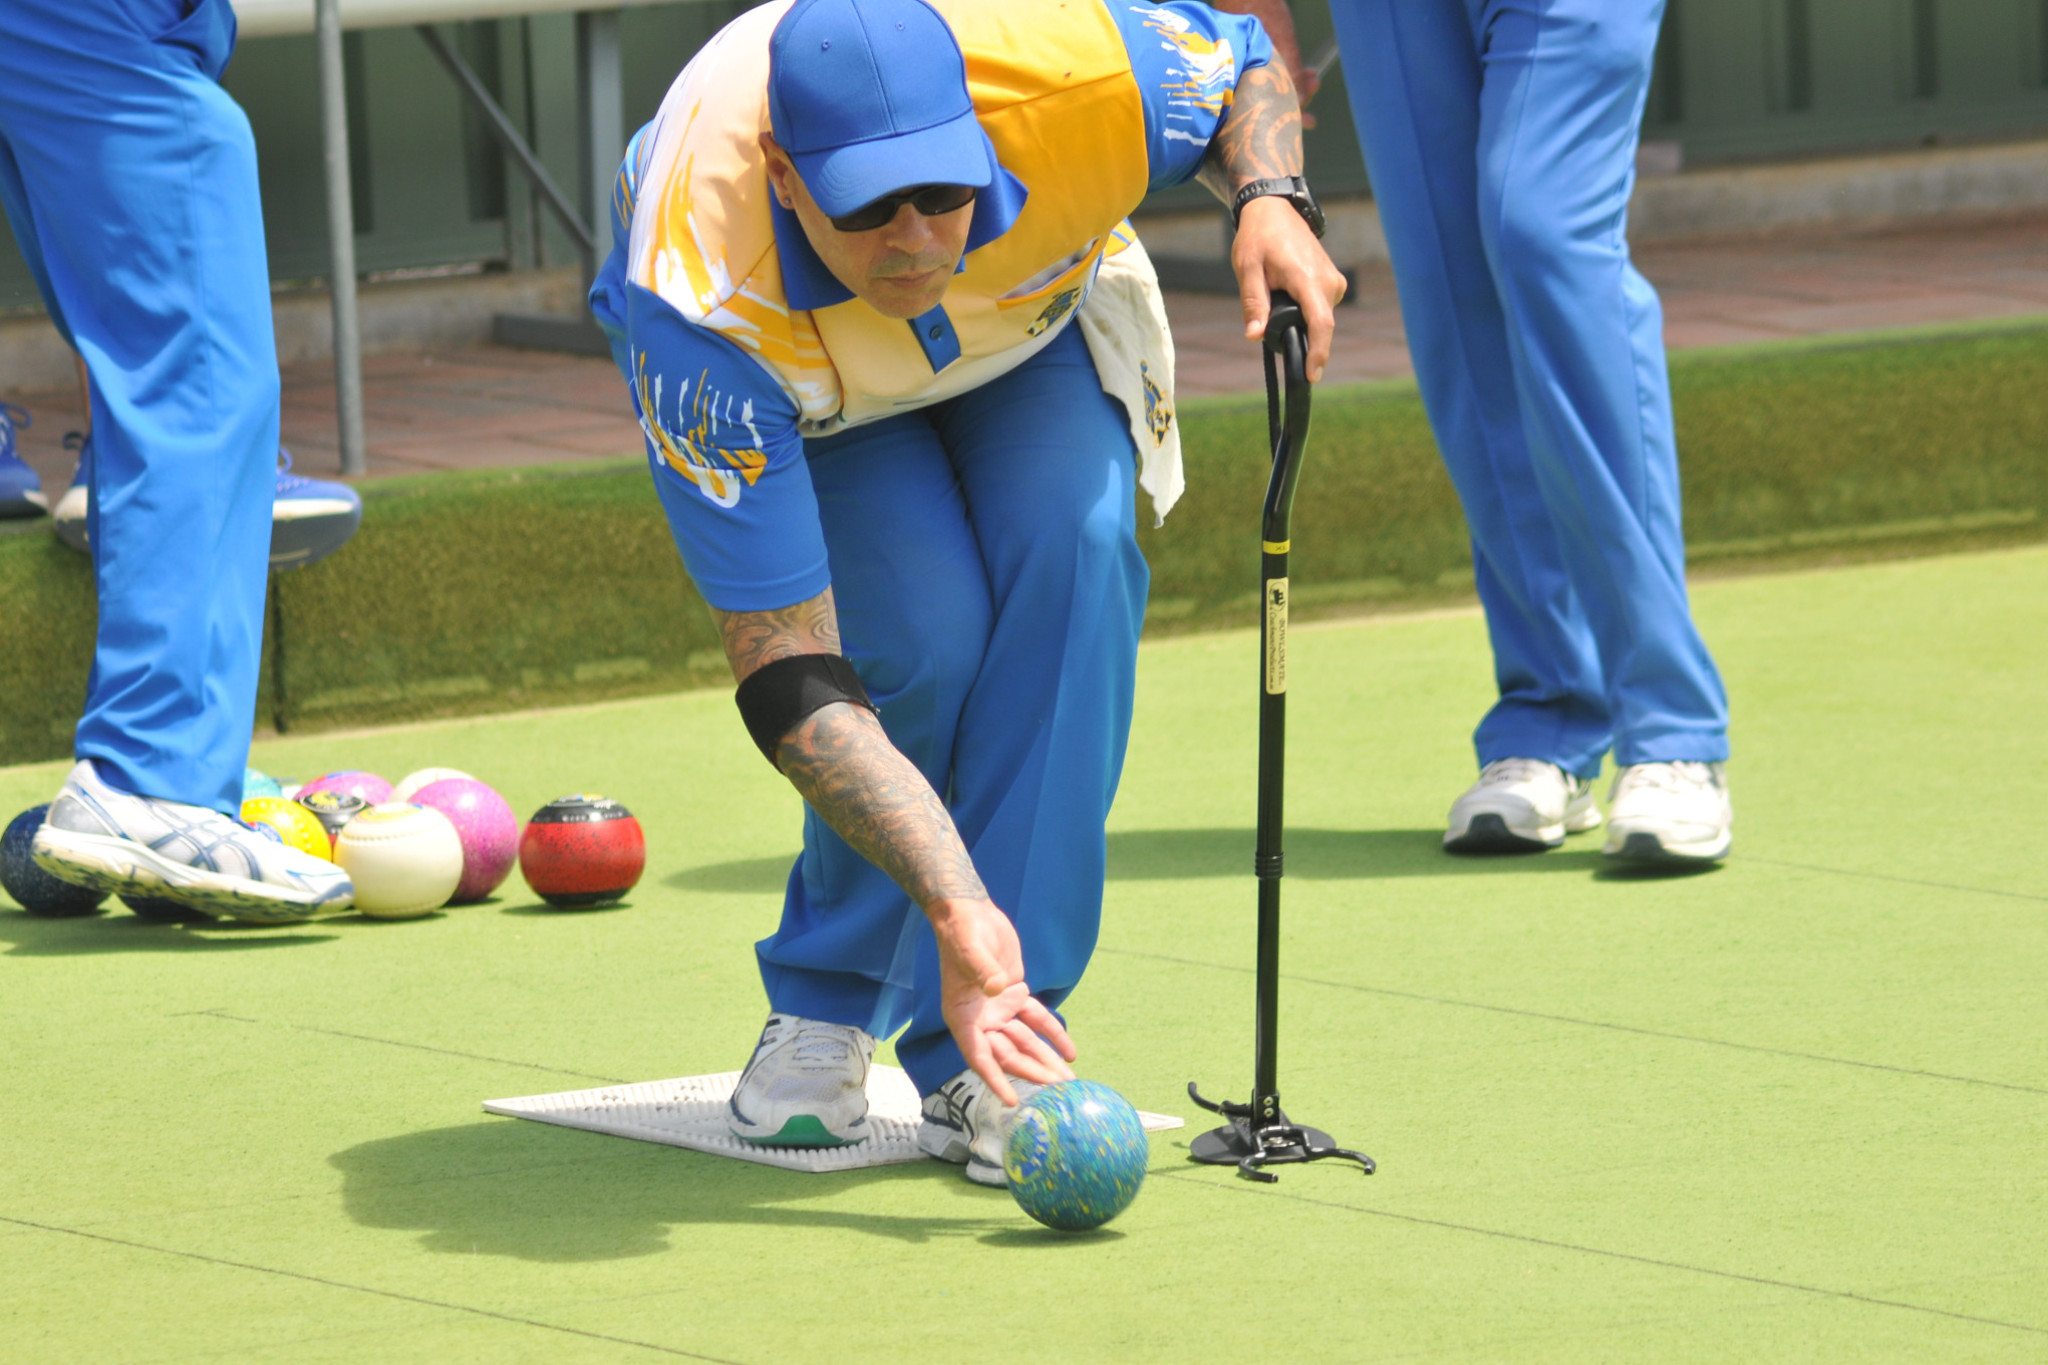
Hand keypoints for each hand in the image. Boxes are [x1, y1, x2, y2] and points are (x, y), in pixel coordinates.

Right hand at [929, 897, 1076, 1104]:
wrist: (969, 911)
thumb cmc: (962, 931)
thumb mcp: (970, 949)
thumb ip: (984, 970)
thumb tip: (999, 988)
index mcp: (962, 1015)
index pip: (979, 1055)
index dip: (995, 1079)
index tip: (1011, 1101)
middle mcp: (980, 1019)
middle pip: (1008, 1054)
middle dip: (1032, 1072)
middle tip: (1057, 1089)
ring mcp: (999, 1009)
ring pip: (1025, 1041)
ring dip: (1046, 1059)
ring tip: (1068, 1080)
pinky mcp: (1015, 995)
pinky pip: (1036, 1020)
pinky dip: (1053, 1034)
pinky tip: (1069, 1051)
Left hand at [1232, 195, 1346, 381]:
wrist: (1275, 210)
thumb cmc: (1259, 237)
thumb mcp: (1247, 269)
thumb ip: (1253, 303)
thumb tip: (1254, 335)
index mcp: (1307, 278)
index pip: (1320, 323)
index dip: (1318, 352)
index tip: (1312, 375)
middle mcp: (1328, 281)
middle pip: (1318, 326)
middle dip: (1296, 335)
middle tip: (1268, 316)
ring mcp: (1334, 281)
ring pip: (1319, 318)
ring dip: (1298, 320)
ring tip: (1274, 293)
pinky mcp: (1333, 283)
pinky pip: (1320, 309)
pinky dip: (1303, 312)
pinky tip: (1285, 294)